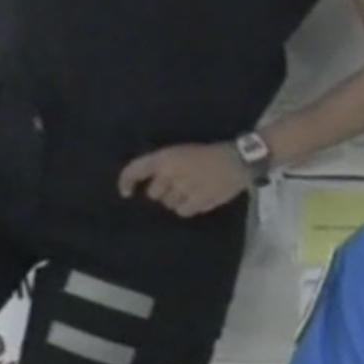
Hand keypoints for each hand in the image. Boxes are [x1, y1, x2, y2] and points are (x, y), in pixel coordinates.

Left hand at [118, 143, 251, 216]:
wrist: (237, 160)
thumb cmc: (208, 153)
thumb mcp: (181, 152)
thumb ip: (164, 166)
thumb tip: (150, 184)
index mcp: (165, 158)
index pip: (135, 170)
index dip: (126, 182)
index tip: (126, 193)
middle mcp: (171, 174)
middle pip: (153, 194)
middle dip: (162, 191)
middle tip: (177, 184)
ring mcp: (184, 190)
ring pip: (169, 204)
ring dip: (176, 200)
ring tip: (192, 190)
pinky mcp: (198, 202)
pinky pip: (183, 211)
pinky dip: (188, 207)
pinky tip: (199, 197)